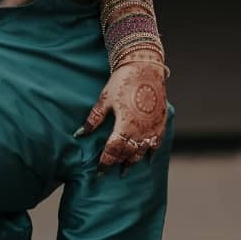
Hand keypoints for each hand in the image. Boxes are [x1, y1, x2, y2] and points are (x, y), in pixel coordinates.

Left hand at [77, 56, 166, 171]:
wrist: (145, 68)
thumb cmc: (122, 82)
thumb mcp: (104, 100)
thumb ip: (93, 119)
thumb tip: (80, 134)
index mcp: (125, 126)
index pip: (113, 151)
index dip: (105, 163)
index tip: (99, 171)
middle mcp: (140, 131)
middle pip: (127, 154)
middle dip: (117, 163)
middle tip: (110, 170)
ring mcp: (153, 128)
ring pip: (142, 152)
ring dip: (133, 161)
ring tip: (125, 169)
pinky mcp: (161, 123)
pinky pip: (157, 143)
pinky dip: (151, 152)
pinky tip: (147, 158)